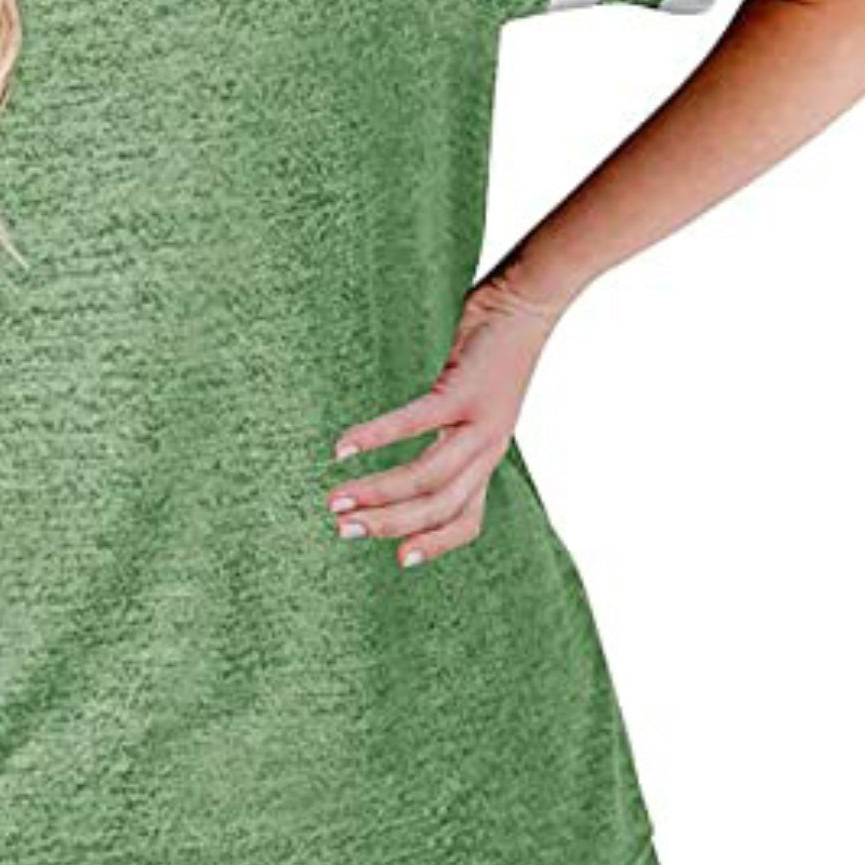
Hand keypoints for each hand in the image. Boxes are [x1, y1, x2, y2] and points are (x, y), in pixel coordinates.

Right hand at [325, 277, 565, 569]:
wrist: (527, 304)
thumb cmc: (490, 351)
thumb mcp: (472, 404)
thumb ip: (449, 431)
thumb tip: (415, 444)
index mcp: (486, 457)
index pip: (466, 520)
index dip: (435, 544)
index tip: (399, 560)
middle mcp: (487, 448)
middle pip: (440, 507)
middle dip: (389, 525)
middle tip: (343, 530)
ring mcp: (479, 422)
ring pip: (428, 477)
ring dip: (378, 493)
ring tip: (336, 499)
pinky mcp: (464, 391)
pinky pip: (416, 423)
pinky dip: (377, 436)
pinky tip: (344, 446)